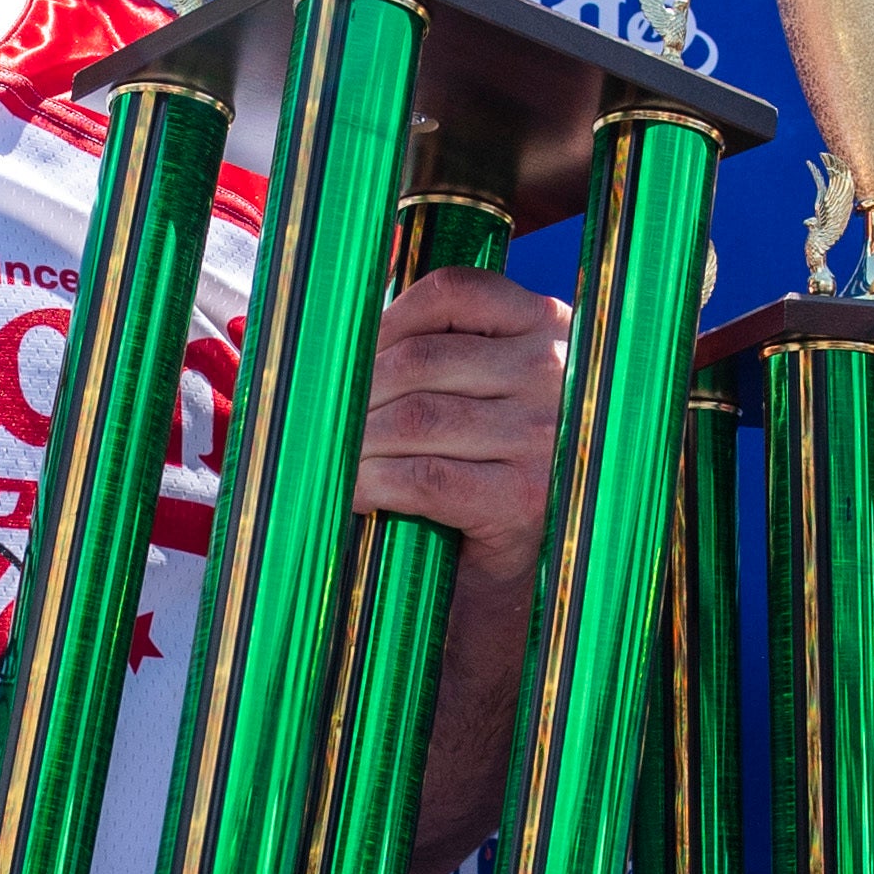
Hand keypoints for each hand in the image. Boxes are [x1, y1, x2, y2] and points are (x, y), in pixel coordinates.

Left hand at [352, 267, 570, 574]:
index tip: (349, 355)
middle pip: (419, 359)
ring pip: (414, 417)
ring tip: (330, 460)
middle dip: (355, 392)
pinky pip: (422, 477)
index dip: (383, 320)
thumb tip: (328, 335)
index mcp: (550, 327)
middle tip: (317, 419)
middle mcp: (557, 374)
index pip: (453, 293)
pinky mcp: (523, 499)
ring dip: (357, 441)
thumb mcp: (490, 394)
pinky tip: (353, 495)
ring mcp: (544, 437)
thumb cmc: (496, 476)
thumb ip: (441, 351)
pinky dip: (372, 484)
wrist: (533, 580)